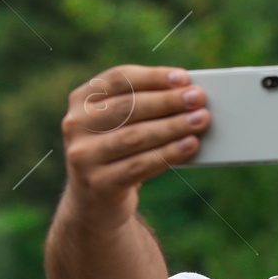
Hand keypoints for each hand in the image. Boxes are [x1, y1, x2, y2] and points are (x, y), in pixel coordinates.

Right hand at [61, 65, 207, 226]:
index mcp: (82, 100)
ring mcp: (83, 155)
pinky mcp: (98, 183)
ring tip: (201, 120)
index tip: (183, 78)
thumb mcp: (122, 125)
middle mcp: (76, 124)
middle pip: (128, 107)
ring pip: (135, 136)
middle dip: (167, 101)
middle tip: (198, 98)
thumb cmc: (120, 152)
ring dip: (172, 126)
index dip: (152, 77)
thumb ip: (145, 107)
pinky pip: (139, 165)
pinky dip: (168, 154)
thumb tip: (188, 95)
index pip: (118, 79)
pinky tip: (190, 145)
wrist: (95, 201)